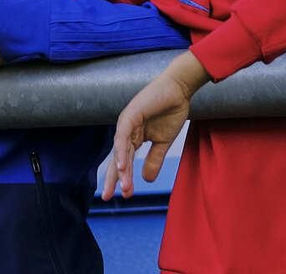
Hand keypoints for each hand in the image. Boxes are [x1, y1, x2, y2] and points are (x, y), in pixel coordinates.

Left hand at [102, 52, 206, 199]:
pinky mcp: (130, 115)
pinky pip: (124, 137)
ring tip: (122, 187)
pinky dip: (122, 151)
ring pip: (120, 151)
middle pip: (117, 158)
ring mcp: (126, 122)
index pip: (124, 161)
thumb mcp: (163, 142)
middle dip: (112, 178)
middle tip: (106, 197)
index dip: (122, 178)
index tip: (124, 196)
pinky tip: (122, 166)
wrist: (179, 90)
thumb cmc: (171, 111)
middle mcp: (126, 131)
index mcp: (133, 137)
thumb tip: (146, 180)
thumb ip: (154, 159)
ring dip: (121, 170)